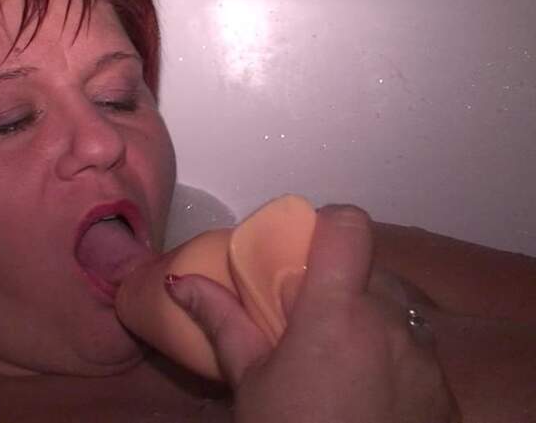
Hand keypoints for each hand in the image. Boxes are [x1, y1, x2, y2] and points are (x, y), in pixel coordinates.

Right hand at [166, 205, 459, 422]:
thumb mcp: (250, 382)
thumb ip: (222, 320)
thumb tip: (179, 281)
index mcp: (336, 311)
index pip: (348, 225)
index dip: (326, 225)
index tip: (302, 253)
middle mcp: (390, 322)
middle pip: (368, 273)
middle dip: (338, 289)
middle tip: (308, 327)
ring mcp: (424, 356)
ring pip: (393, 313)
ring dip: (367, 325)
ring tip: (338, 368)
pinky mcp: (444, 390)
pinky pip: (416, 352)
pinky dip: (392, 360)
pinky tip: (368, 398)